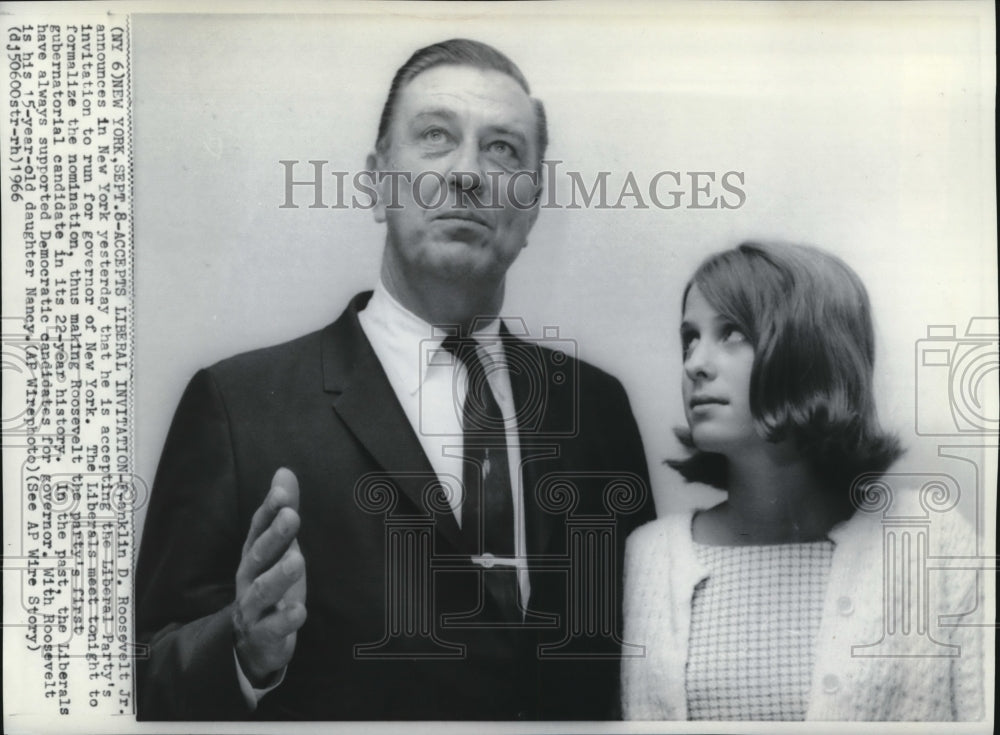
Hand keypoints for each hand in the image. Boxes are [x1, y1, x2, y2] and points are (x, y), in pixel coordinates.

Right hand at [233, 467, 306, 686]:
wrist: (253, 644)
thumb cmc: (270, 586)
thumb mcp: (278, 549)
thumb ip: (283, 512)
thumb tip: (284, 471)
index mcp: (253, 556)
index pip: (258, 529)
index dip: (268, 511)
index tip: (282, 493)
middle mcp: (248, 579)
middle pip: (258, 556)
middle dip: (274, 536)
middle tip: (291, 516)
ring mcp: (254, 609)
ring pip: (261, 592)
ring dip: (278, 576)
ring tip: (297, 560)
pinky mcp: (264, 636)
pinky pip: (272, 629)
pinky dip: (284, 620)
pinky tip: (300, 610)